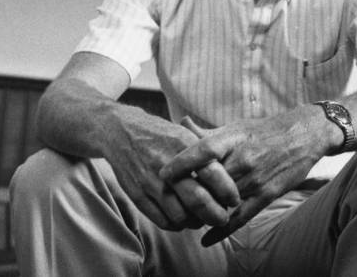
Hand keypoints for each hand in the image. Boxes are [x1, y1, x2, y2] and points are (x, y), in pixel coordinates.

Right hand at [101, 112, 240, 230]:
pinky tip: (183, 220)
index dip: (228, 191)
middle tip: (223, 218)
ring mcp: (150, 182)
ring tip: (203, 219)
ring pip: (180, 215)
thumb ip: (205, 152)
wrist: (122, 132)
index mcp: (183, 146)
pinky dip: (176, 225)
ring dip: (196, 222)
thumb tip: (230, 177)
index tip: (234, 199)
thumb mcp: (185, 133)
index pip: (213, 173)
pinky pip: (162, 220)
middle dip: (216, 214)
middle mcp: (167, 166)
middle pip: (198, 200)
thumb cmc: (161, 135)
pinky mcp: (137, 194)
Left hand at [159, 108, 327, 244]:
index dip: (182, 162)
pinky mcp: (267, 194)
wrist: (304, 135)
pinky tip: (207, 239)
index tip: (163, 173)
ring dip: (203, 212)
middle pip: (210, 182)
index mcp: (234, 138)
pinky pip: (241, 217)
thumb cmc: (265, 130)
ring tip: (185, 218)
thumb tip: (181, 124)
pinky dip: (222, 230)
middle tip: (170, 202)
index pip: (204, 150)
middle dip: (189, 193)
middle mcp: (244, 158)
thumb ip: (208, 132)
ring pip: (222, 202)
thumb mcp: (236, 127)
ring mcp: (256, 178)